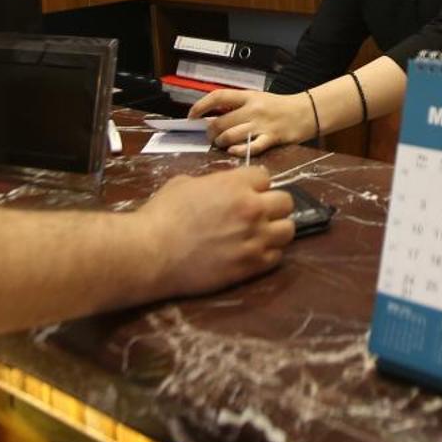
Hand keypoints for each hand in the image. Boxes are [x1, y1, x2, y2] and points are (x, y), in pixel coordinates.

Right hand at [137, 166, 294, 296]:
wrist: (152, 253)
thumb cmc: (162, 215)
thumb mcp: (184, 183)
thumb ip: (212, 182)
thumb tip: (220, 187)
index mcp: (236, 184)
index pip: (265, 177)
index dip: (255, 185)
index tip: (246, 193)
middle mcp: (252, 208)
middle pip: (285, 201)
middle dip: (272, 205)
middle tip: (256, 214)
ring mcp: (255, 238)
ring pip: (288, 229)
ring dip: (276, 230)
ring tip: (259, 234)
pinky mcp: (252, 265)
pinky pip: (277, 256)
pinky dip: (267, 254)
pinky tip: (251, 253)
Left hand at [189, 88, 314, 156]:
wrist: (306, 112)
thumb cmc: (278, 106)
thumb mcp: (257, 99)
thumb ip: (237, 106)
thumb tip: (212, 116)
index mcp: (248, 96)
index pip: (218, 96)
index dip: (201, 106)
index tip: (192, 116)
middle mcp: (253, 109)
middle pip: (221, 122)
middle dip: (211, 132)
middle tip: (210, 137)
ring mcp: (262, 125)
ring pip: (231, 135)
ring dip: (221, 143)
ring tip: (221, 144)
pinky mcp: (271, 139)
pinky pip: (250, 147)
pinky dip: (238, 151)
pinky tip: (233, 151)